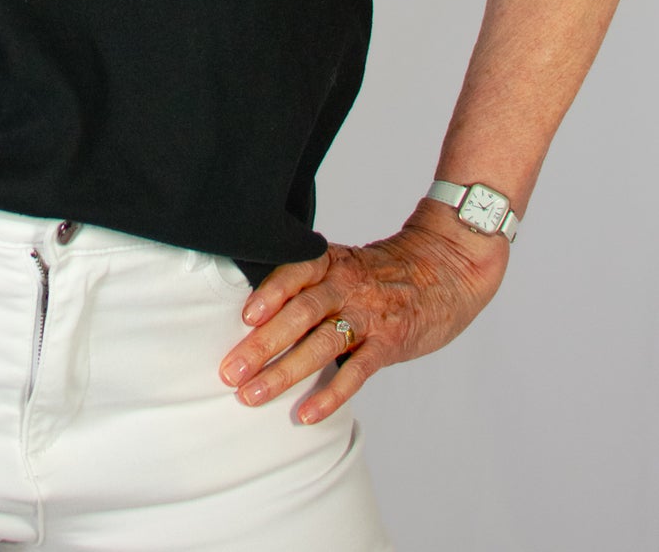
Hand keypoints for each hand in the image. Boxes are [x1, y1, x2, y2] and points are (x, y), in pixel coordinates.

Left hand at [217, 203, 509, 423]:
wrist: (446, 267)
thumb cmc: (385, 271)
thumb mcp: (346, 263)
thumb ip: (309, 282)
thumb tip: (257, 312)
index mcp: (331, 262)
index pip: (294, 273)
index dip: (269, 293)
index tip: (243, 317)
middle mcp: (346, 285)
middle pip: (299, 314)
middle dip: (261, 344)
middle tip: (230, 371)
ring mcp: (368, 315)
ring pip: (321, 344)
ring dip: (284, 372)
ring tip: (252, 395)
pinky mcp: (389, 342)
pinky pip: (356, 372)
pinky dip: (330, 394)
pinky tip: (306, 413)